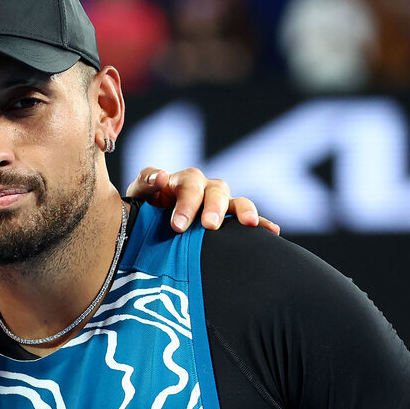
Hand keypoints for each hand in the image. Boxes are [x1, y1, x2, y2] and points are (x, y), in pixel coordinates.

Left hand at [126, 168, 280, 235]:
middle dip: (213, 208)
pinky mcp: (229, 218)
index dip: (185, 204)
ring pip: (235, 200)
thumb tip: (161, 176)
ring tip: (247, 224)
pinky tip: (271, 231)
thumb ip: (145, 183)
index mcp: (180, 181)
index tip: (178, 226)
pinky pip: (248, 218)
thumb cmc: (143, 209)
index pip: (188, 185)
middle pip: (215, 191)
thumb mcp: (138, 195)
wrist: (149, 225)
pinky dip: (261, 223)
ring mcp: (219, 202)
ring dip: (242, 211)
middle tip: (208, 226)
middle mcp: (203, 188)